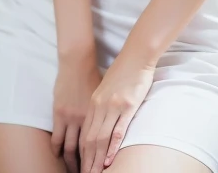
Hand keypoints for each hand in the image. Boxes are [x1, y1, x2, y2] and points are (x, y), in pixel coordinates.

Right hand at [51, 56, 103, 172]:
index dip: (101, 158)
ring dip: (72, 162)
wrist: (79, 61)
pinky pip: (58, 137)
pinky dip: (58, 149)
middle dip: (88, 165)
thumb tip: (114, 122)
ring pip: (72, 148)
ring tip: (74, 171)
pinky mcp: (59, 113)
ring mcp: (72, 117)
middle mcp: (86, 118)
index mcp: (101, 114)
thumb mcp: (105, 94)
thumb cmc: (94, 76)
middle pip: (88, 150)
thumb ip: (107, 110)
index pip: (102, 144)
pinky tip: (58, 156)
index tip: (101, 168)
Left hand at [79, 55, 154, 172]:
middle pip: (90, 141)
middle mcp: (100, 106)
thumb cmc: (123, 72)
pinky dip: (113, 148)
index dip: (81, 154)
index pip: (84, 135)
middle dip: (87, 162)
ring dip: (97, 160)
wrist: (136, 55)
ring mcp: (113, 107)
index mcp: (94, 104)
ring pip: (101, 139)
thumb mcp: (105, 88)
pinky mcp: (127, 106)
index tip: (81, 168)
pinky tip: (110, 160)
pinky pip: (118, 130)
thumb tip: (98, 122)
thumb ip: (100, 105)